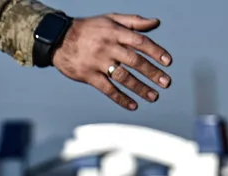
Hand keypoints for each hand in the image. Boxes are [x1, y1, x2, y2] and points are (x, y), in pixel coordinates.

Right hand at [51, 15, 172, 111]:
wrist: (59, 38)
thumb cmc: (89, 28)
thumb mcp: (110, 19)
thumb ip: (134, 21)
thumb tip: (156, 23)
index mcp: (115, 32)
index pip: (140, 42)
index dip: (155, 51)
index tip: (168, 62)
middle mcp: (108, 47)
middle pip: (134, 61)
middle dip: (152, 73)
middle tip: (166, 83)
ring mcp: (98, 62)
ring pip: (123, 77)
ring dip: (140, 88)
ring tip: (153, 96)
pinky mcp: (88, 76)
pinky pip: (107, 89)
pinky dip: (121, 98)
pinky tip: (133, 105)